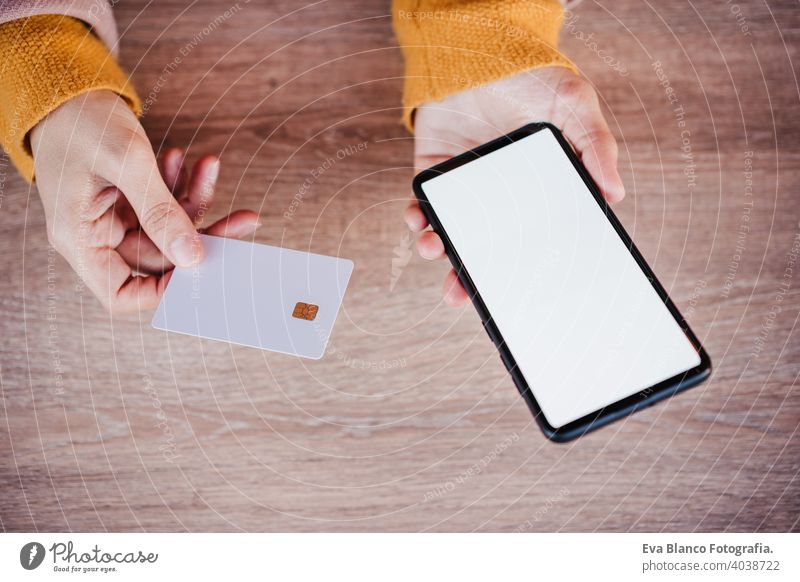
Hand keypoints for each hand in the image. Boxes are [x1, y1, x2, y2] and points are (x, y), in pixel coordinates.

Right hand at [31, 90, 259, 313]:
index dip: (164, 291)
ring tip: (210, 167)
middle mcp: (95, 236)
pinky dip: (180, 186)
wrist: (64, 87)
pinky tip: (188, 162)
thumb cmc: (80, 119)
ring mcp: (112, 219)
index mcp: (79, 240)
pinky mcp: (126, 201)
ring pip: (169, 231)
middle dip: (201, 234)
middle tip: (244, 218)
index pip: (122, 294)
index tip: (203, 270)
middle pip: (159, 259)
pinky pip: (163, 206)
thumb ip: (160, 210)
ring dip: (194, 201)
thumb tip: (193, 257)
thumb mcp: (126, 162)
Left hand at [405, 67, 624, 306]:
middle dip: (470, 276)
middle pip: (486, 249)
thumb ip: (594, 144)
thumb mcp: (573, 102)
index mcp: (535, 191)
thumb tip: (614, 195)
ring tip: (437, 253)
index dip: (525, 270)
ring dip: (439, 251)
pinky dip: (416, 218)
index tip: (519, 295)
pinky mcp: (432, 173)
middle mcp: (498, 197)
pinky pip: (421, 205)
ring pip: (450, 234)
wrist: (479, 46)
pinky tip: (419, 222)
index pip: (532, 240)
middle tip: (460, 294)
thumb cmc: (532, 75)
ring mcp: (464, 188)